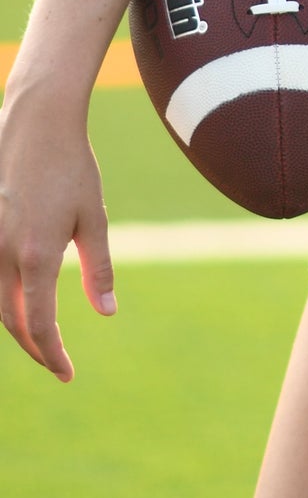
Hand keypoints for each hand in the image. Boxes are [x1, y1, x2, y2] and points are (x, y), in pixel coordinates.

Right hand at [0, 97, 115, 382]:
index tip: (67, 374)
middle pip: (11, 321)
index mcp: (36, 256)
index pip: (39, 326)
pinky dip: (2, 298)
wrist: (37, 123)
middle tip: (56, 363)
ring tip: (40, 338)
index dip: (52, 355)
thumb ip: (98, 269)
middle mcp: (2, 254)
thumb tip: (107, 314)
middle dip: (34, 347)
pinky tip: (19, 301)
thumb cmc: (72, 167)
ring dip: (15, 325)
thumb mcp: (94, 217)